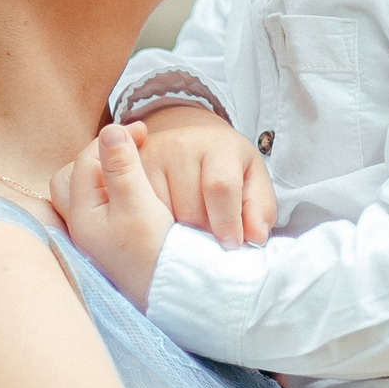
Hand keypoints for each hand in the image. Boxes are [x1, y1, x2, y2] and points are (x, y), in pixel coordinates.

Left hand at [50, 122, 174, 308]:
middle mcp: (83, 227)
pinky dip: (117, 190)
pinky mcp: (114, 244)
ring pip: (88, 192)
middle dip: (100, 155)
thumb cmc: (155, 253)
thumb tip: (109, 130)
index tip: (144, 131)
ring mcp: (97, 237)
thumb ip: (122, 167)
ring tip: (136, 163)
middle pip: (75, 178)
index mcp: (82, 216)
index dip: (113, 139)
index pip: (85, 162)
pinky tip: (140, 189)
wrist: (178, 295)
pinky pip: (104, 206)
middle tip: (133, 145)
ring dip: (108, 173)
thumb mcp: (138, 205)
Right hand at [134, 104, 275, 247]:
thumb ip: (260, 209)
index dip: (227, 222)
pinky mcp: (129, 172)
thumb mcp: (253, 182)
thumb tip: (255, 237)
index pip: (220, 187)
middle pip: (190, 208)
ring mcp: (151, 157)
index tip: (231, 244)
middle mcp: (180, 145)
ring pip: (163, 216)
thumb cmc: (227, 168)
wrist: (191, 142)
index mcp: (219, 146)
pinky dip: (156, 227)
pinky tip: (168, 225)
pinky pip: (140, 213)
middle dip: (203, 233)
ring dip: (178, 234)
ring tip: (189, 231)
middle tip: (210, 238)